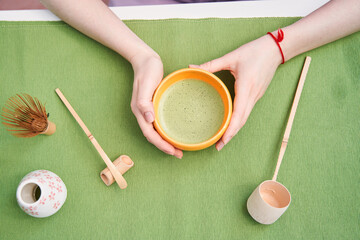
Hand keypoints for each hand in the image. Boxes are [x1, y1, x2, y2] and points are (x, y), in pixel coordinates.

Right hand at [130, 51, 182, 158]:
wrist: (145, 59)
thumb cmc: (147, 70)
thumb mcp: (145, 84)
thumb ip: (144, 102)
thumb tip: (148, 119)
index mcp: (140, 111)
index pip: (150, 134)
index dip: (161, 145)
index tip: (173, 151)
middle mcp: (143, 113)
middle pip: (153, 136)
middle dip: (165, 147)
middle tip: (179, 153)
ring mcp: (148, 110)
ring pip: (156, 131)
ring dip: (166, 141)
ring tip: (178, 147)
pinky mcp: (154, 105)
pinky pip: (159, 122)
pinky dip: (166, 130)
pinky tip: (175, 130)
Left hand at [190, 35, 281, 150]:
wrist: (276, 48)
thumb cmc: (255, 51)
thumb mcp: (231, 57)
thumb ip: (211, 64)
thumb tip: (192, 68)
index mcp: (246, 88)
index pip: (238, 114)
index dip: (230, 129)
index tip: (222, 140)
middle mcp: (252, 96)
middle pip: (242, 121)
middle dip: (231, 135)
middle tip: (218, 146)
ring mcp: (256, 96)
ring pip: (245, 118)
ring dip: (235, 130)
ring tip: (223, 139)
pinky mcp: (256, 95)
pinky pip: (247, 111)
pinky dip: (239, 121)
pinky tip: (231, 124)